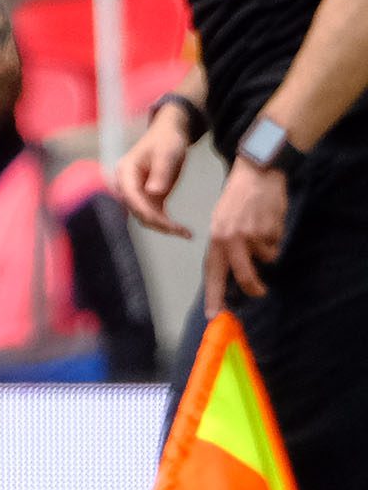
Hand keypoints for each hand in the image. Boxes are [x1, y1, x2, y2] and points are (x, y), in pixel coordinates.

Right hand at [114, 110, 192, 236]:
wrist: (169, 134)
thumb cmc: (166, 140)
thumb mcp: (167, 153)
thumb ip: (160, 172)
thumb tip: (153, 192)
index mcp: (125, 173)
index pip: (132, 197)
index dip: (147, 212)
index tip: (166, 223)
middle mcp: (126, 186)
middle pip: (137, 210)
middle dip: (158, 223)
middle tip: (182, 231)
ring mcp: (136, 193)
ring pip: (144, 216)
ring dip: (163, 227)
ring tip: (185, 233)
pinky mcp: (147, 197)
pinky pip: (153, 214)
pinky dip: (166, 223)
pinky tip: (182, 230)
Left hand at [203, 157, 287, 313]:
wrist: (256, 174)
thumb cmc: (236, 201)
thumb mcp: (220, 223)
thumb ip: (223, 247)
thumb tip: (228, 273)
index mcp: (216, 239)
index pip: (214, 273)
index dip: (214, 296)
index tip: (215, 314)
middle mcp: (233, 239)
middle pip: (244, 276)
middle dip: (253, 288)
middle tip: (259, 293)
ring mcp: (254, 235)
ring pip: (266, 258)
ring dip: (267, 250)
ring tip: (261, 230)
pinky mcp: (272, 229)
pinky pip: (276, 243)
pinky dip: (275, 237)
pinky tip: (269, 221)